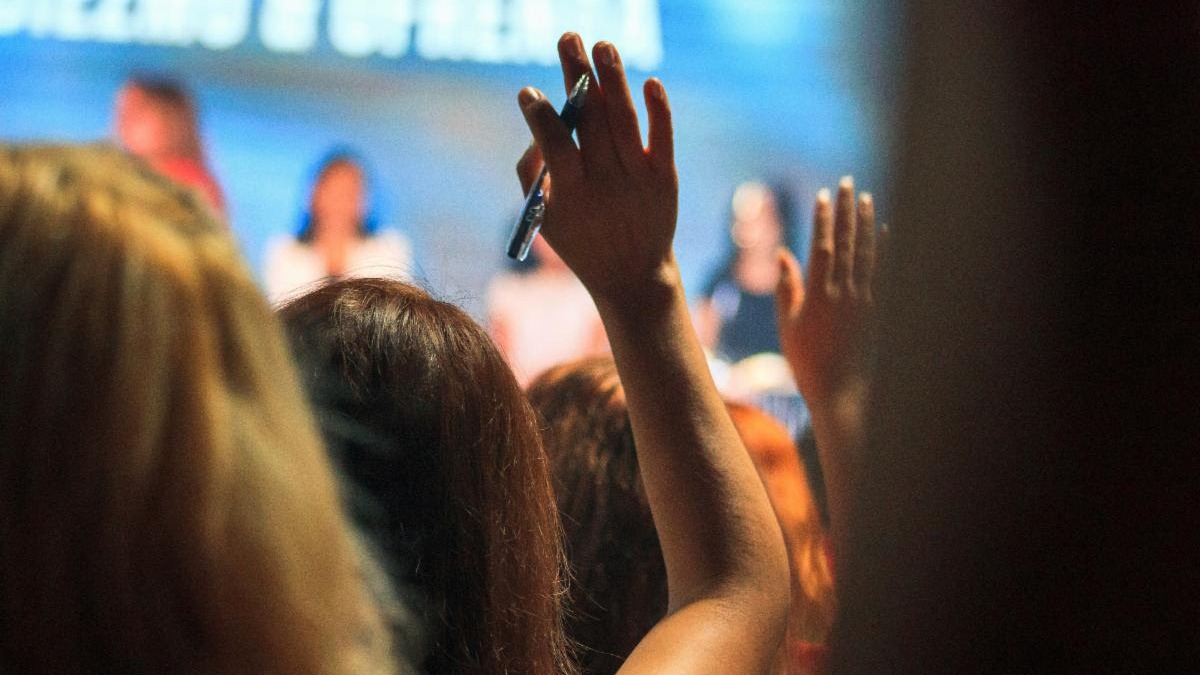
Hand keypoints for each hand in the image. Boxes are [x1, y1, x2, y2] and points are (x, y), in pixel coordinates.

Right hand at [516, 33, 678, 303]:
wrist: (632, 274)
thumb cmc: (580, 239)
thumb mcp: (544, 218)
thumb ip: (531, 174)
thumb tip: (537, 127)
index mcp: (572, 193)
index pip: (556, 144)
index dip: (542, 116)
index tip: (529, 91)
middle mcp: (606, 182)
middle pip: (591, 120)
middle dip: (577, 75)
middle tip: (568, 36)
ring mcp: (638, 178)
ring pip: (624, 120)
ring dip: (614, 79)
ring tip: (602, 45)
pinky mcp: (664, 178)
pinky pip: (662, 138)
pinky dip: (658, 110)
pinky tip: (649, 82)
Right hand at [776, 177, 876, 411]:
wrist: (841, 391)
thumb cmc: (807, 361)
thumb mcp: (788, 324)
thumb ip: (788, 287)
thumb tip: (784, 254)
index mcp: (818, 294)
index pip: (821, 246)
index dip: (822, 219)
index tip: (823, 195)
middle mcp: (844, 292)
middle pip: (846, 242)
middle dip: (847, 210)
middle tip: (848, 183)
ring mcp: (864, 299)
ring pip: (866, 252)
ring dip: (866, 223)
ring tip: (866, 199)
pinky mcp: (878, 309)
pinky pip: (883, 271)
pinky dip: (884, 249)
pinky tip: (886, 231)